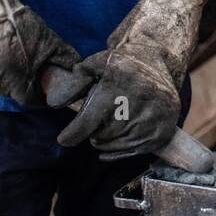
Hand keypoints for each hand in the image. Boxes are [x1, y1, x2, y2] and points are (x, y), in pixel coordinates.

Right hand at [0, 0, 80, 104]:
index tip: (42, 83)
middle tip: (21, 60)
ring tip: (1, 47)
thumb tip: (76, 70)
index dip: (39, 92)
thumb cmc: (13, 18)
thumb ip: (62, 58)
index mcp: (16, 80)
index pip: (31, 99)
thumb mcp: (45, 37)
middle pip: (9, 90)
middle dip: (17, 80)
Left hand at [56, 0, 201, 157]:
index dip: (72, 134)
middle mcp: (138, 101)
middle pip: (100, 137)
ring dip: (106, 140)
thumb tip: (54, 103)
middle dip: (93, 131)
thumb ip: (74, 82)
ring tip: (109, 124)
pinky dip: (120, 150)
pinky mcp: (162, 132)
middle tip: (98, 119)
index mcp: (118, 84)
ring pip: (115, 145)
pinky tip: (117, 138)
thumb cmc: (122, 64)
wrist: (159, 61)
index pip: (88, 122)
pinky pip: (131, 153)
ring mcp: (152, 119)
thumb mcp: (96, 63)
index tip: (63, 139)